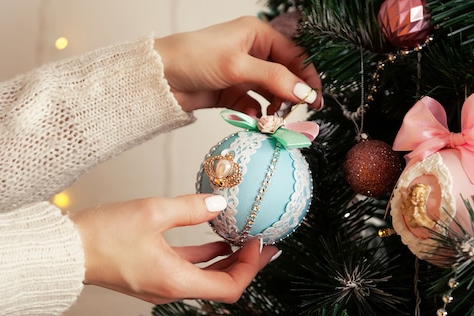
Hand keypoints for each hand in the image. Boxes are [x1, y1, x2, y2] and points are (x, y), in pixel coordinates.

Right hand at [69, 194, 278, 303]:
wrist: (66, 249)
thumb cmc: (102, 236)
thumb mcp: (153, 213)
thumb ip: (192, 208)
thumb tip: (220, 203)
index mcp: (176, 280)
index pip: (229, 287)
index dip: (251, 267)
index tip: (260, 242)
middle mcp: (172, 287)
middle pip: (222, 284)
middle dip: (247, 264)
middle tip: (265, 243)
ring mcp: (163, 282)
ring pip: (207, 276)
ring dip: (228, 259)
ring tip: (246, 238)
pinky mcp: (154, 272)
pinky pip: (190, 267)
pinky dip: (207, 256)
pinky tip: (218, 239)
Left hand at [154, 16, 321, 115]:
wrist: (158, 79)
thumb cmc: (194, 58)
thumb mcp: (238, 65)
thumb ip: (274, 78)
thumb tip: (305, 93)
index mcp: (257, 35)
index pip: (294, 55)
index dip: (307, 77)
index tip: (315, 99)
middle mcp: (253, 52)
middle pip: (285, 76)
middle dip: (291, 95)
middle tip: (295, 114)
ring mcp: (243, 74)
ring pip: (271, 93)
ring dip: (274, 108)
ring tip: (273, 120)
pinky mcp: (232, 93)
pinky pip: (254, 105)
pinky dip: (257, 115)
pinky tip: (254, 120)